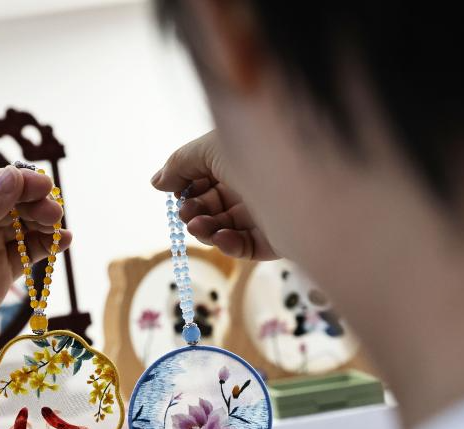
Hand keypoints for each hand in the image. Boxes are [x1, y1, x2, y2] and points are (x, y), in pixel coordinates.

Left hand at [0, 166, 67, 380]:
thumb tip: (14, 177)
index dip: (15, 181)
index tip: (43, 184)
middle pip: (7, 203)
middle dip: (32, 204)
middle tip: (54, 212)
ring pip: (20, 227)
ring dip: (42, 223)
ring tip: (59, 227)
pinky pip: (26, 254)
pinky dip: (45, 247)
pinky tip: (62, 242)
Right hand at [151, 130, 276, 259]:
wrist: (306, 179)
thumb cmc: (258, 152)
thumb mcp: (210, 148)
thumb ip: (179, 164)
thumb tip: (157, 182)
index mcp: (239, 160)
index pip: (205, 177)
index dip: (185, 185)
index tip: (172, 190)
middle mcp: (251, 185)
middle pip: (211, 205)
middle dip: (193, 210)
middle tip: (187, 213)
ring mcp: (263, 213)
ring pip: (222, 228)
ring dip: (204, 229)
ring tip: (198, 226)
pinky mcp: (274, 239)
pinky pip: (244, 247)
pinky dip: (228, 244)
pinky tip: (221, 237)